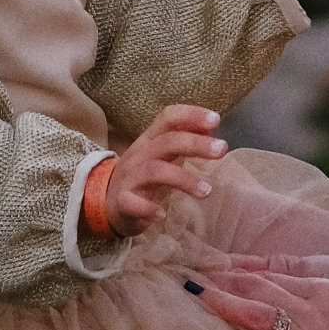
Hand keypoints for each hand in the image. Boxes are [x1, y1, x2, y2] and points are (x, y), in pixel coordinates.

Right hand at [99, 102, 221, 235]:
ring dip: (184, 180)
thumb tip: (212, 124)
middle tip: (222, 149)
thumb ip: (183, 139)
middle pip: (167, 142)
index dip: (191, 115)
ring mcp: (130, 178)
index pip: (168, 118)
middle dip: (196, 144)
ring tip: (206, 191)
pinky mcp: (122, 202)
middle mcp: (140, 154)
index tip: (216, 119)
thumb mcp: (161, 153)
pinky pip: (133, 203)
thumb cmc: (142, 175)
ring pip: (156, 171)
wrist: (106, 201)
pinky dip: (149, 209)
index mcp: (151, 139)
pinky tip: (163, 215)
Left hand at [189, 261, 328, 329]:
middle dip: (217, 284)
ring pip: (253, 318)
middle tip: (182, 280)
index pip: (270, 276)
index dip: (234, 273)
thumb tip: (290, 316)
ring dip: (218, 310)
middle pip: (254, 290)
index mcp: (325, 292)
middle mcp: (314, 311)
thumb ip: (321, 310)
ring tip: (188, 305)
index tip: (206, 269)